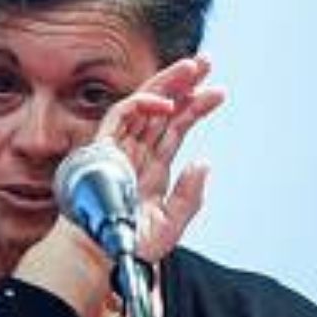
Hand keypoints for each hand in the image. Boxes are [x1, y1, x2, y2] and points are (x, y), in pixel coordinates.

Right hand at [94, 53, 225, 263]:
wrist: (99, 253)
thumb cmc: (128, 245)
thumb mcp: (172, 224)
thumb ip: (190, 196)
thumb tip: (202, 163)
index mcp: (152, 170)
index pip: (175, 129)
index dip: (195, 108)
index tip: (218, 92)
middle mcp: (137, 154)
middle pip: (162, 110)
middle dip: (183, 83)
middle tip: (206, 62)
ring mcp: (120, 150)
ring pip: (144, 105)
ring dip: (168, 84)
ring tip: (192, 67)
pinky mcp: (103, 148)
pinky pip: (120, 116)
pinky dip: (141, 104)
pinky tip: (165, 101)